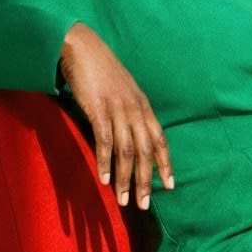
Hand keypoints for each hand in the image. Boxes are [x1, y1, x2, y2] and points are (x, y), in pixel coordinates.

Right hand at [57, 21, 175, 208]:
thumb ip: (129, 111)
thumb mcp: (123, 91)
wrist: (81, 47)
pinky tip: (103, 179)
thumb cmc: (100, 69)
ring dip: (125, 178)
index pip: (160, 140)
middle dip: (146, 180)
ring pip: (127, 151)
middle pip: (146, 151)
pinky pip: (104, 141)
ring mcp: (117, 108)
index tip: (170, 186)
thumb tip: (131, 134)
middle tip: (144, 205)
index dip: (165, 164)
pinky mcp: (98, 108)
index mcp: (143, 106)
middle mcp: (135, 109)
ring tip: (123, 200)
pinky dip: (105, 162)